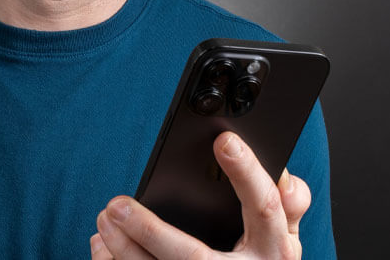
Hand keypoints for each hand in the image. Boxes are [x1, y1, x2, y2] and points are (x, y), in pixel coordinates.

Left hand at [89, 132, 309, 258]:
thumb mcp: (284, 234)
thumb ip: (287, 203)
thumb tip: (284, 176)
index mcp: (275, 249)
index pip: (264, 206)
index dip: (246, 173)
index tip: (223, 141)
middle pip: (193, 256)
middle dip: (151, 231)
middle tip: (116, 204)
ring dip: (125, 250)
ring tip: (104, 218)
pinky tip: (102, 246)